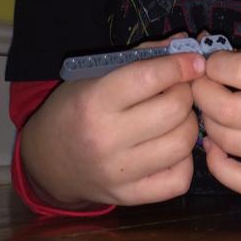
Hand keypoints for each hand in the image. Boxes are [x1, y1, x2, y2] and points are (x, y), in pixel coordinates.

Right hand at [20, 36, 204, 206]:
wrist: (46, 161)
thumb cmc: (73, 109)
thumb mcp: (94, 75)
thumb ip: (141, 56)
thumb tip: (184, 44)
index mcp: (94, 102)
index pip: (149, 78)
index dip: (180, 66)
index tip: (194, 62)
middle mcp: (106, 139)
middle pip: (174, 110)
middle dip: (186, 93)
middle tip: (180, 90)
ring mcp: (118, 172)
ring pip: (183, 144)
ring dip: (189, 124)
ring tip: (176, 117)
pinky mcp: (129, 197)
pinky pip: (180, 179)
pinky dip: (184, 160)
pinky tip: (171, 147)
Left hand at [192, 48, 240, 194]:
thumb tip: (203, 51)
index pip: (237, 71)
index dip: (214, 65)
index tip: (212, 63)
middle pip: (226, 110)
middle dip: (203, 93)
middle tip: (202, 85)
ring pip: (227, 141)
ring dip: (208, 123)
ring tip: (211, 110)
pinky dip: (219, 166)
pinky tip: (214, 147)